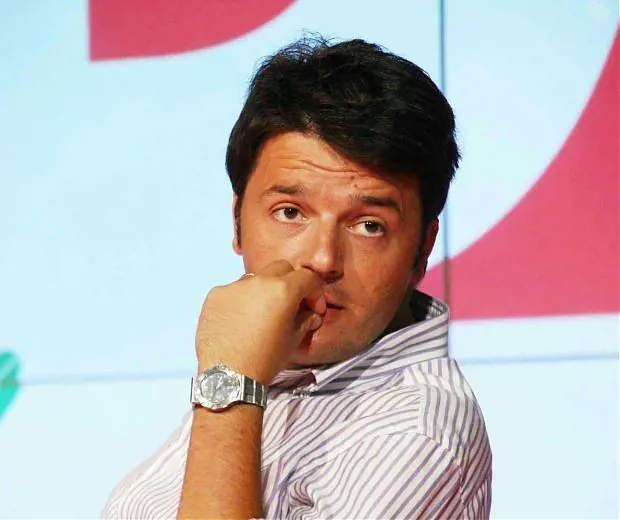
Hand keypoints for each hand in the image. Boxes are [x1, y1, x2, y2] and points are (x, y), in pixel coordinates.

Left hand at [195, 260, 325, 383]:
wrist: (229, 377)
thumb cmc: (264, 361)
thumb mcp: (293, 341)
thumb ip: (305, 321)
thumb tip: (310, 315)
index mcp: (283, 291)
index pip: (307, 277)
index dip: (315, 292)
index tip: (313, 307)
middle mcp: (258, 282)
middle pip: (282, 269)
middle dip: (291, 283)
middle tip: (290, 304)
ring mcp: (234, 286)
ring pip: (255, 279)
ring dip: (263, 291)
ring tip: (262, 316)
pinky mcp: (215, 295)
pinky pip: (233, 291)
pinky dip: (240, 301)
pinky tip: (240, 322)